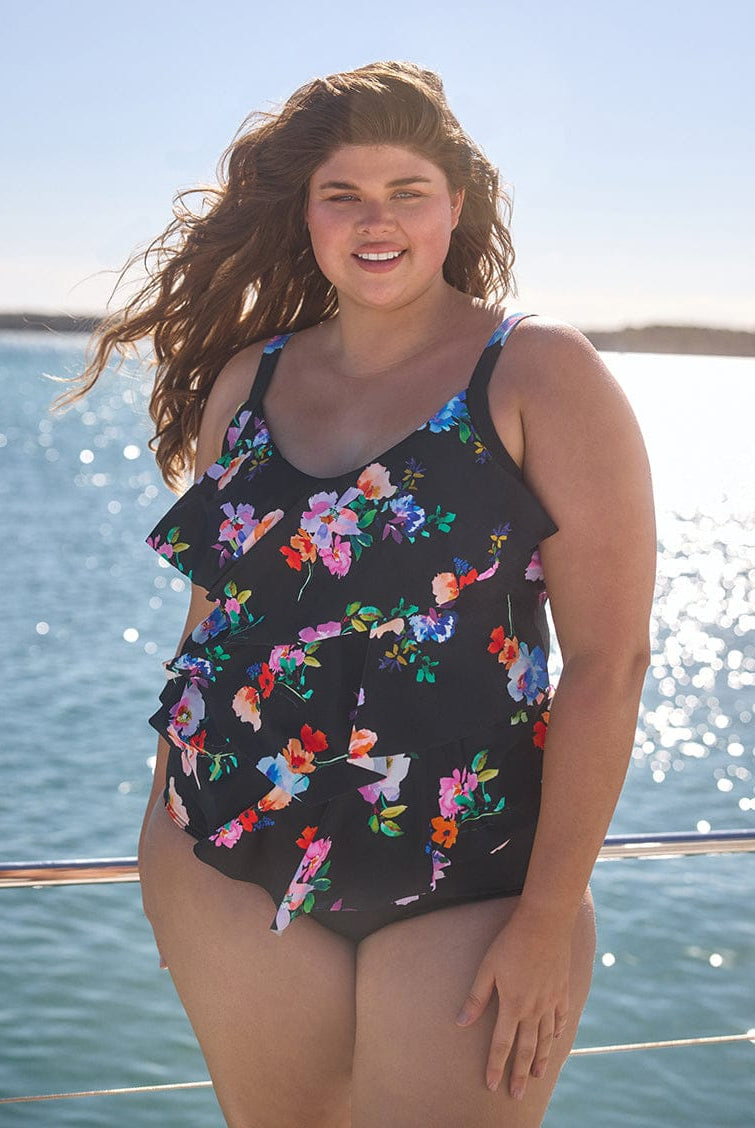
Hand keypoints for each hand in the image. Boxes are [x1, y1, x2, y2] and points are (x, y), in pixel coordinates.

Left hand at [455, 909, 570, 1098]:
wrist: (545, 922)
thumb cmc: (511, 941)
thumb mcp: (487, 967)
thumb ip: (476, 997)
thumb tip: (461, 1022)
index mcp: (513, 1004)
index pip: (502, 1044)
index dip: (496, 1066)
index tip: (492, 1085)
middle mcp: (534, 1008)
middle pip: (526, 1048)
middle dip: (519, 1073)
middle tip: (516, 1095)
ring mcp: (551, 1000)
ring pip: (546, 1038)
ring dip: (540, 1059)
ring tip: (536, 1076)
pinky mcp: (562, 989)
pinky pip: (562, 1017)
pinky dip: (559, 1031)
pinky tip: (557, 1039)